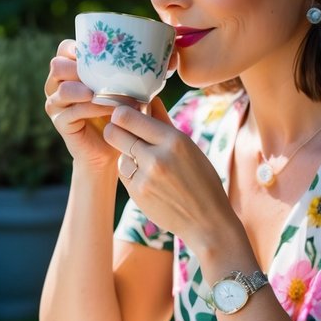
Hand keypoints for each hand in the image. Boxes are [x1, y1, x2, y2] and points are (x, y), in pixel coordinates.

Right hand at [44, 39, 120, 171]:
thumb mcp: (121, 89)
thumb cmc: (118, 113)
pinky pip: (73, 111)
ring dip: (88, 89)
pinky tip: (111, 110)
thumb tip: (149, 56)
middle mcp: (57, 85)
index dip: (77, 48)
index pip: (64, 49)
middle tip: (101, 74)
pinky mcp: (60, 122)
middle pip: (57, 65)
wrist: (111, 148)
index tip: (99, 53)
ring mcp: (56, 104)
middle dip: (79, 68)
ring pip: (64, 89)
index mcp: (69, 71)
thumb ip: (123, 73)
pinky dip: (94, 108)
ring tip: (108, 94)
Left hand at [104, 99, 247, 255]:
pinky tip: (149, 180)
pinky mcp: (137, 194)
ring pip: (119, 155)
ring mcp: (145, 178)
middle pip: (113, 132)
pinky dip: (132, 174)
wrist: (207, 222)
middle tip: (123, 133)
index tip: (124, 115)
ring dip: (127, 156)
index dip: (120, 114)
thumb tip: (150, 99)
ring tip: (147, 163)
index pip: (127, 116)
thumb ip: (164, 122)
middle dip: (115, 130)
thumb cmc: (202, 180)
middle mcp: (157, 157)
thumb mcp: (189, 147)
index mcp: (174, 140)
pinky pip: (124, 174)